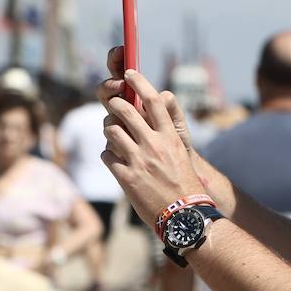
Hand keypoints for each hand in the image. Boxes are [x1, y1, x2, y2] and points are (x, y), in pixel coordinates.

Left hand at [99, 66, 204, 227]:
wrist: (184, 216)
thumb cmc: (185, 185)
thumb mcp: (180, 154)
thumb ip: (164, 134)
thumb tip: (150, 115)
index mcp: (170, 136)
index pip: (153, 100)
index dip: (139, 82)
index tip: (129, 73)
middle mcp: (154, 145)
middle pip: (124, 110)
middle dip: (114, 104)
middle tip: (113, 105)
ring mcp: (138, 160)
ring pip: (111, 131)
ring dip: (109, 131)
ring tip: (114, 137)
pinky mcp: (125, 177)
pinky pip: (106, 155)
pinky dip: (108, 155)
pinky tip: (116, 161)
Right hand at [101, 46, 196, 154]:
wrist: (175, 174)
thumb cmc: (176, 143)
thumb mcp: (176, 123)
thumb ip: (170, 107)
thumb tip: (162, 95)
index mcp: (136, 101)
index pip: (120, 76)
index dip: (116, 60)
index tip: (121, 49)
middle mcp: (124, 113)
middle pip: (106, 93)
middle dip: (111, 85)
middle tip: (120, 85)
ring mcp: (118, 131)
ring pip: (108, 117)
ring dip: (114, 112)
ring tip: (130, 118)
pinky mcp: (115, 149)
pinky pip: (109, 141)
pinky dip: (116, 139)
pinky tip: (129, 144)